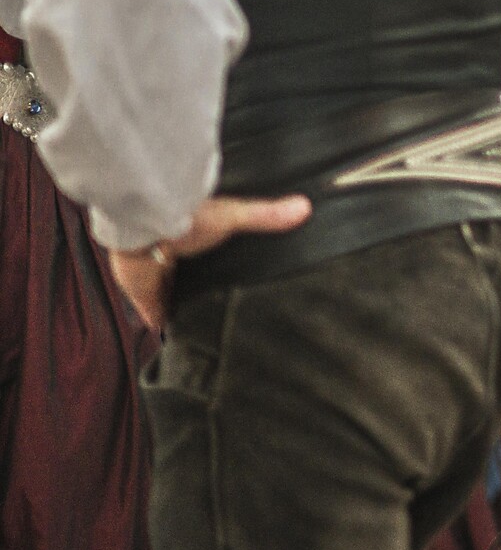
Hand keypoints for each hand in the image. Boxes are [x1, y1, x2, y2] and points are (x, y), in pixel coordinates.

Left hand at [109, 194, 311, 331]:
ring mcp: (164, 283)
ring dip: (189, 311)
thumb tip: (305, 208)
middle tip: (230, 310)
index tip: (244, 279)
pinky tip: (181, 342)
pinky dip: (169, 329)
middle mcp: (181, 263)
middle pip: (197, 282)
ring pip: (180, 301)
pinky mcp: (149, 301)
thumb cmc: (186, 219)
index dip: (226, 267)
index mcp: (199, 241)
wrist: (146, 232)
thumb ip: (265, 216)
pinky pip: (160, 319)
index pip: (216, 257)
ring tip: (211, 330)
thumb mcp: (233, 216)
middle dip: (207, 292)